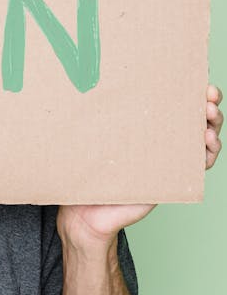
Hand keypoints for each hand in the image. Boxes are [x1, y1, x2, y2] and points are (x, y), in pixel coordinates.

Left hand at [57, 82, 223, 247]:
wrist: (85, 214)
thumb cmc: (86, 174)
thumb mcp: (92, 143)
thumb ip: (96, 121)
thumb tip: (81, 83)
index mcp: (147, 129)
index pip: (174, 105)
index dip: (190, 92)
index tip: (197, 80)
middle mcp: (162, 143)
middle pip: (195, 119)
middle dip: (208, 104)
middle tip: (208, 96)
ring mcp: (170, 161)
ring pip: (204, 140)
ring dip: (213, 126)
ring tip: (209, 118)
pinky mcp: (173, 182)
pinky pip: (199, 165)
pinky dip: (208, 153)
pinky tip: (206, 143)